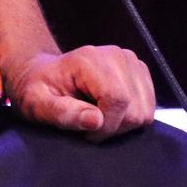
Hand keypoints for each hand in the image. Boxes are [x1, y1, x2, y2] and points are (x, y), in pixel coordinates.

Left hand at [3, 45, 154, 139]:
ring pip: (145, 112)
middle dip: (113, 127)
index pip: (118, 100)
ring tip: (96, 115)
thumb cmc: (38, 90)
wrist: (43, 75)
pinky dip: (130, 117)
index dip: (106, 125)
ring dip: (122, 124)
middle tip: (88, 123)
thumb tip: (96, 120)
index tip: (85, 131)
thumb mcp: (37, 104)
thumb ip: (63, 112)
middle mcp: (116, 55)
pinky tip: (108, 110)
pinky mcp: (140, 73)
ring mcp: (131, 62)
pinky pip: (149, 109)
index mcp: (90, 59)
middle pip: (135, 110)